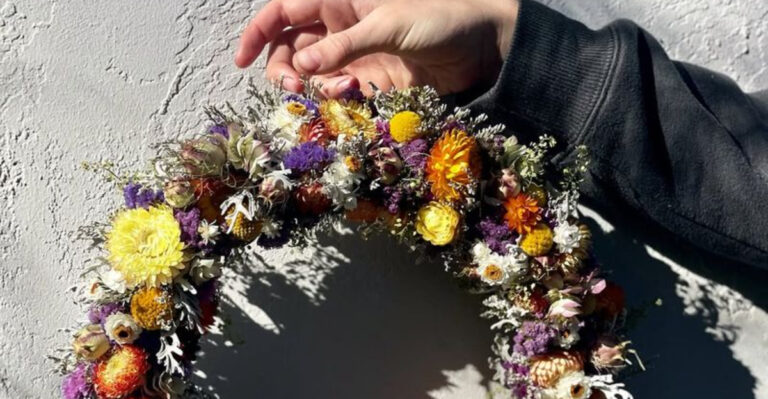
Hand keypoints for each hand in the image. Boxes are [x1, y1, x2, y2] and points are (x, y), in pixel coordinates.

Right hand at [235, 0, 518, 96]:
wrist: (481, 50)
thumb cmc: (439, 21)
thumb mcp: (388, 26)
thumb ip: (343, 46)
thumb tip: (300, 68)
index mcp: (339, 1)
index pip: (284, 12)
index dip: (258, 32)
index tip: (240, 60)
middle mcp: (339, 28)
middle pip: (289, 48)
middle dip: (282, 68)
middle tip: (291, 88)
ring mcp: (353, 56)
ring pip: (310, 74)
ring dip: (310, 86)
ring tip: (334, 89)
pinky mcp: (368, 81)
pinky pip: (336, 92)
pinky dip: (335, 97)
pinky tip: (352, 93)